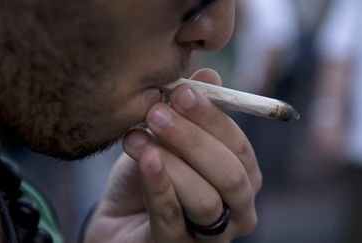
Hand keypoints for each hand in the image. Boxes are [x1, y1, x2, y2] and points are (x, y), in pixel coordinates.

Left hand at [84, 69, 261, 242]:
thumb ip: (192, 110)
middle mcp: (237, 210)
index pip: (240, 148)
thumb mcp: (170, 137)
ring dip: (172, 162)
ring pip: (206, 199)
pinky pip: (173, 219)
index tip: (182, 91)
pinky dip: (160, 185)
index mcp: (242, 178)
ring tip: (137, 136)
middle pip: (231, 175)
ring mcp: (212, 237)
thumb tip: (209, 73)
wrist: (119, 217)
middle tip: (157, 113)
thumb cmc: (151, 175)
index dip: (213, 119)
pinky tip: (144, 158)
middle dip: (194, 140)